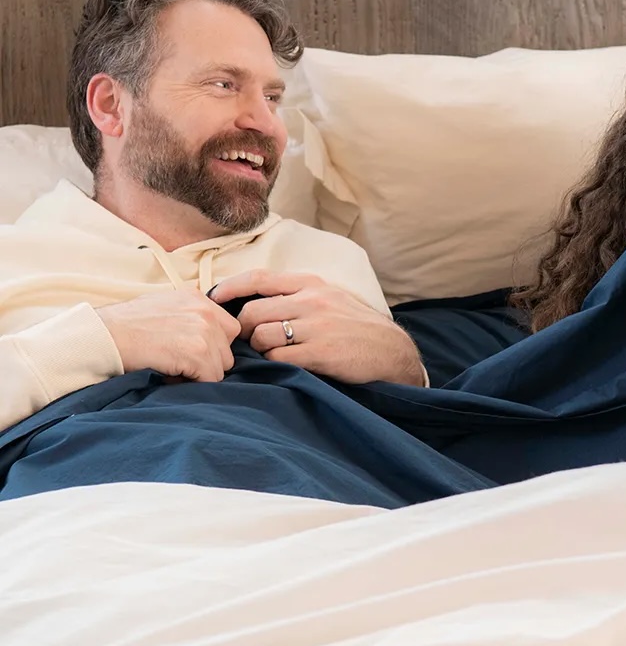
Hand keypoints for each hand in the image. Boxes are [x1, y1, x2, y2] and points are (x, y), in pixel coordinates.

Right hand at [97, 288, 240, 380]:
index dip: (214, 345)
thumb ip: (190, 315)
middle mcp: (205, 312)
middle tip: (181, 362)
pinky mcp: (197, 353)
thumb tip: (207, 337)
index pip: (229, 328)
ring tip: (174, 368)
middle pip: (227, 350)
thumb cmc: (126, 325)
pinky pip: (211, 379)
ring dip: (200, 373)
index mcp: (198, 299)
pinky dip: (193, 383)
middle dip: (209, 361)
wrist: (105, 335)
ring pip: (221, 367)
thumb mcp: (164, 306)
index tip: (194, 352)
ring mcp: (204, 332)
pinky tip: (171, 375)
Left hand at [208, 270, 426, 385]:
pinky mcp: (319, 353)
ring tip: (275, 355)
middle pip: (252, 313)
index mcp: (312, 284)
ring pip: (261, 337)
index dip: (230, 288)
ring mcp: (315, 327)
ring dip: (260, 350)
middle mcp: (311, 301)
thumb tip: (256, 300)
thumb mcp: (331, 298)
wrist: (392, 352)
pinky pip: (278, 358)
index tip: (212, 297)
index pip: (259, 279)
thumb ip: (298, 295)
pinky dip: (275, 365)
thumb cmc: (357, 328)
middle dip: (243, 330)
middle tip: (250, 343)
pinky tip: (289, 366)